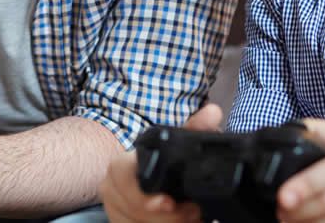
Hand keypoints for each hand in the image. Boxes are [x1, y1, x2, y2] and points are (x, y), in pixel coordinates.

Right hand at [99, 104, 222, 221]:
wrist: (148, 183)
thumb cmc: (166, 164)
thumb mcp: (180, 145)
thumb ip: (195, 129)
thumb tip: (213, 112)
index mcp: (123, 164)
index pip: (121, 174)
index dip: (144, 192)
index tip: (170, 203)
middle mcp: (111, 186)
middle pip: (134, 208)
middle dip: (168, 216)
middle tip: (194, 213)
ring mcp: (113, 208)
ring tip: (190, 219)